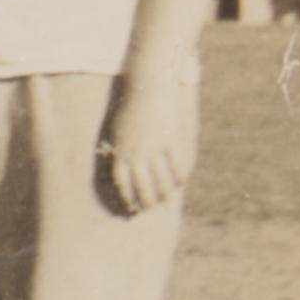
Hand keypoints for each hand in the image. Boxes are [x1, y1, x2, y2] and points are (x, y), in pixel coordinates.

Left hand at [100, 70, 197, 217]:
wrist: (146, 90)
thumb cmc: (129, 110)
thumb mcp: (118, 131)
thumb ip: (119, 149)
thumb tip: (119, 167)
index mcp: (120, 151)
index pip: (121, 182)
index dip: (126, 196)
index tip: (130, 206)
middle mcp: (136, 153)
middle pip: (142, 185)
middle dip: (146, 201)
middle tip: (151, 209)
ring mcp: (154, 148)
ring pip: (161, 179)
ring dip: (165, 193)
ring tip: (167, 200)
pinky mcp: (170, 141)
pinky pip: (177, 164)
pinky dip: (180, 175)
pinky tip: (181, 181)